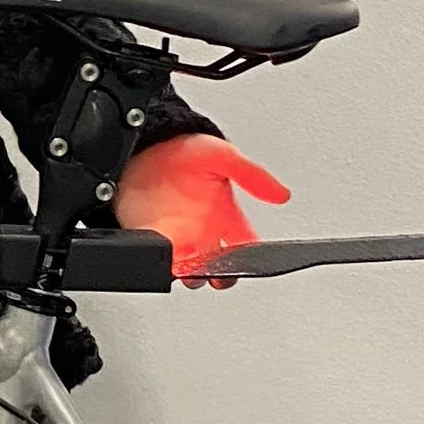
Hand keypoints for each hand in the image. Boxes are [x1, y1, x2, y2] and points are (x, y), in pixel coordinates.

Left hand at [115, 133, 288, 287]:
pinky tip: (166, 255)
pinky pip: (161, 261)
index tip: (251, 259)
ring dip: (192, 272)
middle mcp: (205, 232)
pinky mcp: (153, 240)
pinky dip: (164, 263)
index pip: (248, 246)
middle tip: (217, 269)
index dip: (254, 258)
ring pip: (192, 271)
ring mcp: (179, 239)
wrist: (140, 148)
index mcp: (226, 215)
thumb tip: (282, 194)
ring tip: (190, 261)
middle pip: (220, 267)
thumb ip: (251, 174)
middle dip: (220, 274)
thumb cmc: (180, 151)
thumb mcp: (220, 155)